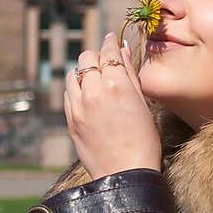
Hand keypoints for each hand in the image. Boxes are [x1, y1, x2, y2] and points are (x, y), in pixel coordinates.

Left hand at [64, 31, 161, 180]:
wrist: (125, 174)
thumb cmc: (144, 141)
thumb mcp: (143, 104)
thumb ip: (130, 74)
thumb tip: (122, 50)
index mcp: (116, 84)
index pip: (108, 52)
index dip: (110, 42)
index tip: (112, 38)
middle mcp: (93, 91)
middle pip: (86, 58)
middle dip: (96, 56)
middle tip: (106, 62)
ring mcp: (78, 106)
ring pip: (73, 74)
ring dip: (84, 72)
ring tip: (95, 79)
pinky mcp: (70, 120)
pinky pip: (68, 93)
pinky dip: (76, 88)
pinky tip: (87, 95)